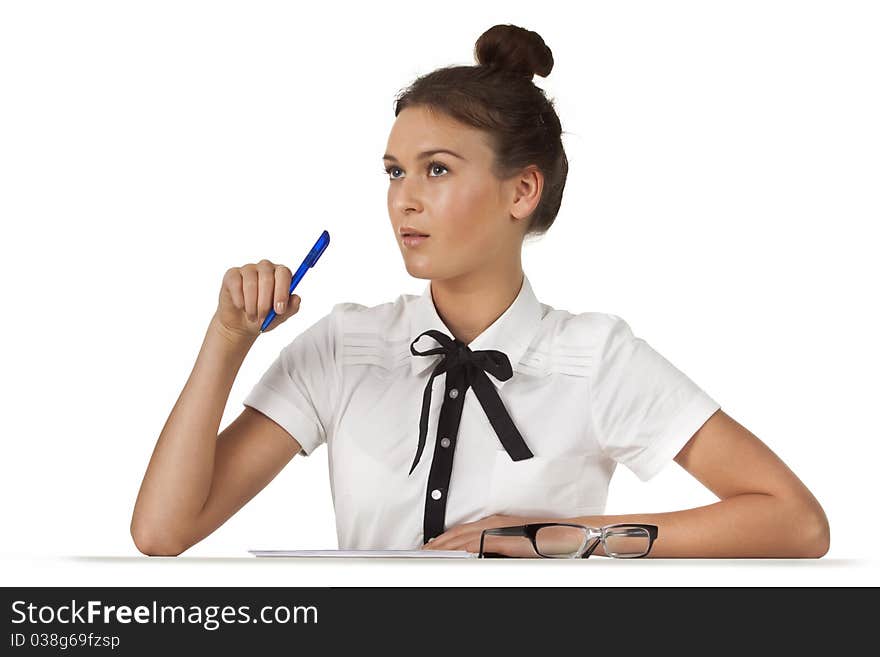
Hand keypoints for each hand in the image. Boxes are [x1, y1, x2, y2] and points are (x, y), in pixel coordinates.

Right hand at [213, 259, 301, 340]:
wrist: (241, 323)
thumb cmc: (264, 316)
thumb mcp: (280, 316)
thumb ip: (291, 307)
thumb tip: (296, 298)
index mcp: (281, 274)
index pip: (284, 274)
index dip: (282, 292)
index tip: (279, 309)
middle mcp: (265, 268)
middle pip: (267, 278)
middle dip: (265, 302)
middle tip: (263, 318)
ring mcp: (248, 269)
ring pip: (251, 283)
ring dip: (252, 304)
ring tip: (252, 316)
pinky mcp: (232, 274)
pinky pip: (236, 283)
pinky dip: (239, 299)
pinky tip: (241, 306)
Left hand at [420, 514, 542, 557]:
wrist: (560, 536)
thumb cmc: (541, 540)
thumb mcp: (513, 542)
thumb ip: (496, 545)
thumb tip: (483, 555)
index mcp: (494, 523)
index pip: (462, 530)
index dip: (445, 538)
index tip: (432, 546)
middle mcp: (492, 523)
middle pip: (457, 532)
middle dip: (439, 542)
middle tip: (424, 551)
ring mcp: (496, 530)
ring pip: (462, 538)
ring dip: (444, 545)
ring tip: (430, 553)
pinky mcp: (502, 539)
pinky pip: (476, 545)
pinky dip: (461, 550)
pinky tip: (452, 555)